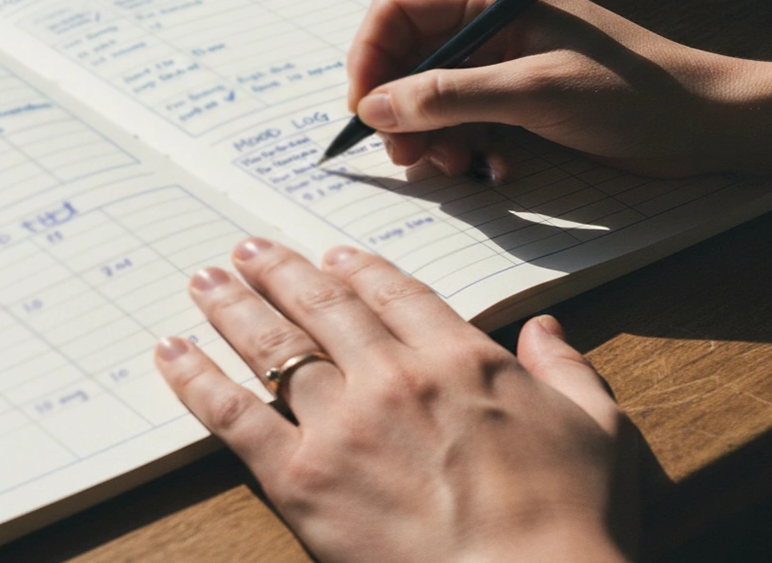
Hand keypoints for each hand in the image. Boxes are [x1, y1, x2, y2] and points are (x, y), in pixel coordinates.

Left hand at [155, 239, 637, 562]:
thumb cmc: (573, 523)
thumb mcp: (599, 432)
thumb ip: (567, 368)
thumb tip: (545, 326)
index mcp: (460, 357)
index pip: (395, 292)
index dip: (357, 268)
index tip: (332, 254)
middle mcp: (393, 375)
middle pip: (322, 304)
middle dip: (279, 271)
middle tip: (246, 249)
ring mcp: (342, 423)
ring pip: (273, 345)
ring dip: (233, 306)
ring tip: (205, 280)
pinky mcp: (302, 478)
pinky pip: (235, 416)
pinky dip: (198, 379)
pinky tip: (172, 351)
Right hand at [347, 0, 751, 180]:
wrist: (703, 124)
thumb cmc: (630, 93)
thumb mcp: (533, 92)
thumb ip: (450, 96)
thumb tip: (378, 107)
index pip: (398, 11)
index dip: (369, 58)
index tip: (366, 111)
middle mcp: (490, 27)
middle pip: (408, 60)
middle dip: (401, 109)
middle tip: (409, 157)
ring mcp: (504, 67)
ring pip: (432, 99)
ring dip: (433, 137)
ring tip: (456, 167)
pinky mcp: (519, 103)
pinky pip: (465, 124)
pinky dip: (467, 149)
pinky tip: (495, 168)